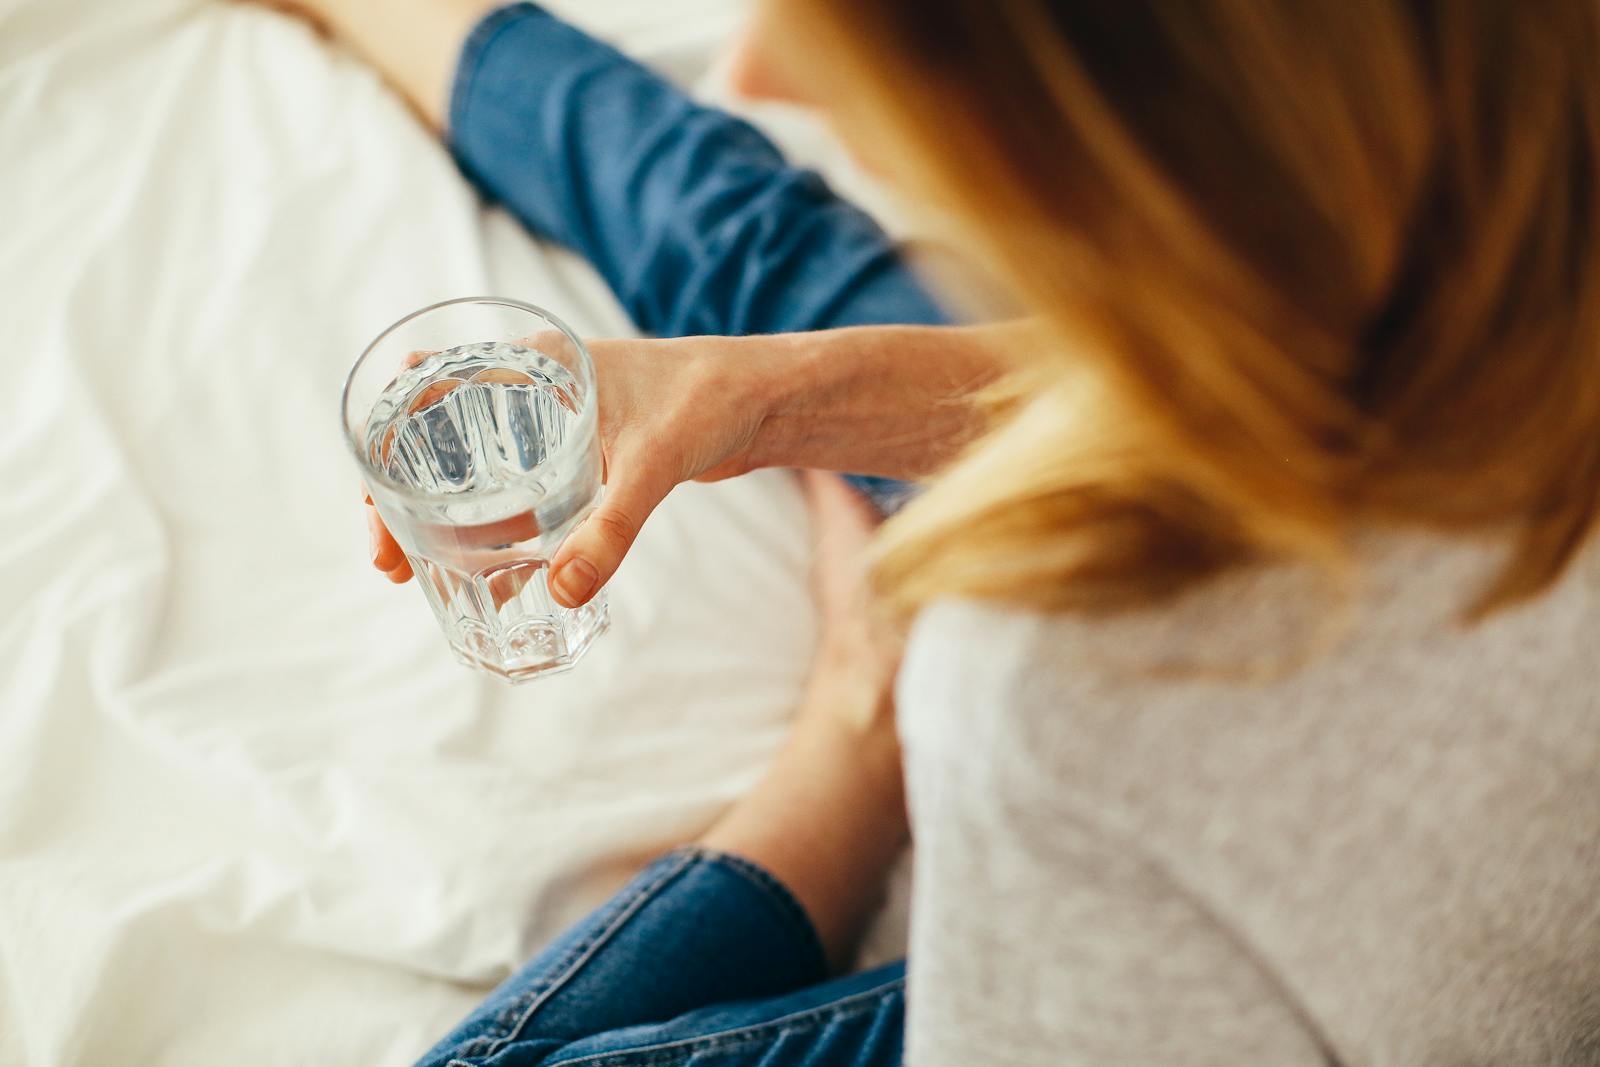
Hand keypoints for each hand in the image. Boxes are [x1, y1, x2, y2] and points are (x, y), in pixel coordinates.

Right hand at [366, 323, 1007, 602]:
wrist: (763, 398)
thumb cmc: (709, 401)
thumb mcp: (654, 464)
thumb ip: (610, 528)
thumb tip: (561, 593)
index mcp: (529, 364)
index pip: (428, 399)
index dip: (386, 452)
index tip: (377, 510)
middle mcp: (527, 389)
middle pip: (436, 443)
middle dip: (402, 500)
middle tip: (389, 564)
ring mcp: (549, 424)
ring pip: (473, 471)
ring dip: (442, 518)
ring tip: (417, 576)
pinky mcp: (577, 455)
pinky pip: (514, 490)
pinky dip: (493, 527)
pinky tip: (490, 575)